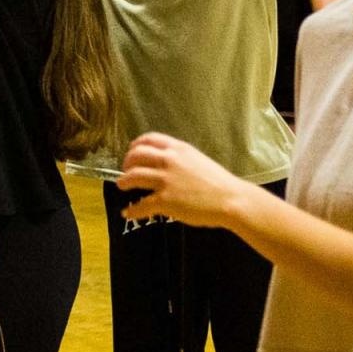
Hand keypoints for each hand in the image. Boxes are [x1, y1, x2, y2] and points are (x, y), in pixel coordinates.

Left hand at [116, 132, 248, 228]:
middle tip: (126, 170)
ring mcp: (165, 180)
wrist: (231, 199)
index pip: (148, 139)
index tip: (132, 151)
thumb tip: (165, 160)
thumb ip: (179, 157)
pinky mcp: (165, 200)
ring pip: (132, 177)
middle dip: (127, 163)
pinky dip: (132, 209)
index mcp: (177, 149)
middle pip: (135, 156)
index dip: (136, 145)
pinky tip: (128, 212)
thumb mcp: (197, 159)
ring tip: (121, 185)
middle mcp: (168, 160)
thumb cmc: (218, 182)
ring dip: (123, 181)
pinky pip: (141, 204)